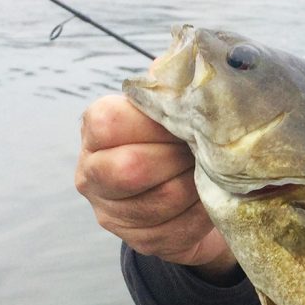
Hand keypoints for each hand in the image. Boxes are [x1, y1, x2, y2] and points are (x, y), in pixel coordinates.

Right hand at [75, 94, 236, 280]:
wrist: (193, 189)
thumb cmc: (181, 135)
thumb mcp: (175, 103)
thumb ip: (174, 82)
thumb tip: (190, 64)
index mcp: (96, 129)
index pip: (111, 122)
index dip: (156, 123)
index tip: (186, 122)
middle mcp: (92, 172)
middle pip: (132, 168)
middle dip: (179, 157)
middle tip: (203, 149)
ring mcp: (113, 212)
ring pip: (162, 200)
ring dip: (198, 184)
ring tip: (211, 170)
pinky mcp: (142, 241)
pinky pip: (180, 228)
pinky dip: (206, 210)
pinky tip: (212, 196)